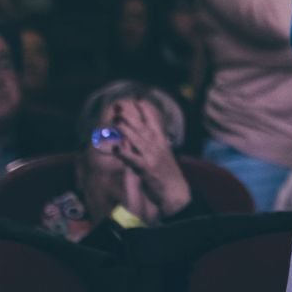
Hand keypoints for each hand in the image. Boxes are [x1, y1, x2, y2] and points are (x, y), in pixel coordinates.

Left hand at [104, 97, 190, 218]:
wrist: (176, 192)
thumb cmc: (168, 175)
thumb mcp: (162, 156)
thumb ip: (151, 145)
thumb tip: (138, 137)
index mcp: (162, 142)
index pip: (153, 121)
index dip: (145, 110)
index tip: (138, 99)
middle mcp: (157, 146)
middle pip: (141, 127)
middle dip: (129, 116)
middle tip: (118, 106)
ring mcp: (152, 156)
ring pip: (136, 139)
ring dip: (125, 129)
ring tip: (116, 120)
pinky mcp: (146, 169)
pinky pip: (132, 159)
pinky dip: (123, 153)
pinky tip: (115, 148)